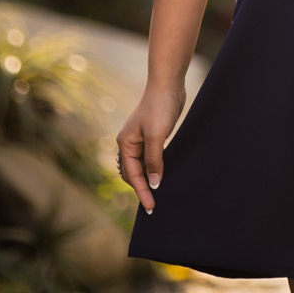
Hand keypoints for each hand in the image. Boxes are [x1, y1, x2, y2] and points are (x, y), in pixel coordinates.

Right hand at [117, 82, 185, 212]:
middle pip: (133, 174)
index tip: (151, 208)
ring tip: (157, 196)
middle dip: (142, 189)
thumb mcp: (157, 136)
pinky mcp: (151, 136)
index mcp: (125, 144)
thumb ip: (154, 160)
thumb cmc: (160, 107)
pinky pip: (149, 159)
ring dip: (147, 180)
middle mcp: (128, 144)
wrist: (168, 84)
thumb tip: (153, 184)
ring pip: (141, 167)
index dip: (142, 192)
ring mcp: (139, 140)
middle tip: (154, 207)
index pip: (133, 175)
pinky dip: (153, 169)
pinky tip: (161, 176)